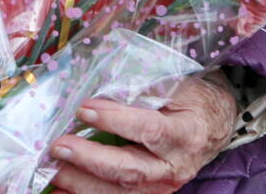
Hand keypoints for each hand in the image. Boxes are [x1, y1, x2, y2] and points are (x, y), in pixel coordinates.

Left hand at [49, 72, 237, 193]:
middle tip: (58, 146)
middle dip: (90, 159)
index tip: (84, 109)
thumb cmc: (191, 99)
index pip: (149, 130)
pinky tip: (62, 189)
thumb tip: (99, 84)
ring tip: (53, 168)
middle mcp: (176, 166)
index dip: (115, 120)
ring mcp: (163, 186)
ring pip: (121, 192)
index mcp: (186, 133)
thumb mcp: (176, 85)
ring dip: (82, 182)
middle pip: (131, 169)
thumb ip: (143, 86)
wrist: (212, 125)